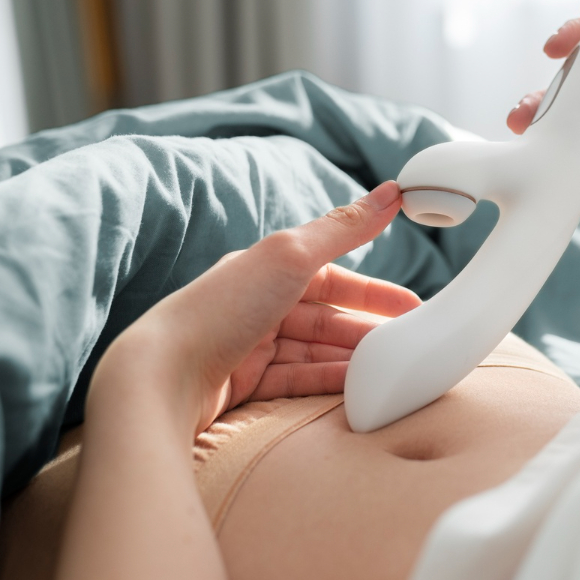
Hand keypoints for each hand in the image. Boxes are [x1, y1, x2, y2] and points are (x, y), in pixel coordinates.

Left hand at [89, 182, 418, 440]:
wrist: (164, 375)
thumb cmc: (222, 309)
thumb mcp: (290, 256)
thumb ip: (343, 228)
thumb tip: (392, 190)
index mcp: (268, 268)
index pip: (334, 277)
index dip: (376, 291)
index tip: (414, 306)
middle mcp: (259, 304)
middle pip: (328, 316)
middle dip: (369, 329)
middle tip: (412, 344)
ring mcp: (252, 346)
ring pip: (316, 351)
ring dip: (353, 358)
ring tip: (392, 369)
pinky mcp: (245, 385)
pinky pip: (298, 381)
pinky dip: (328, 382)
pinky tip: (359, 388)